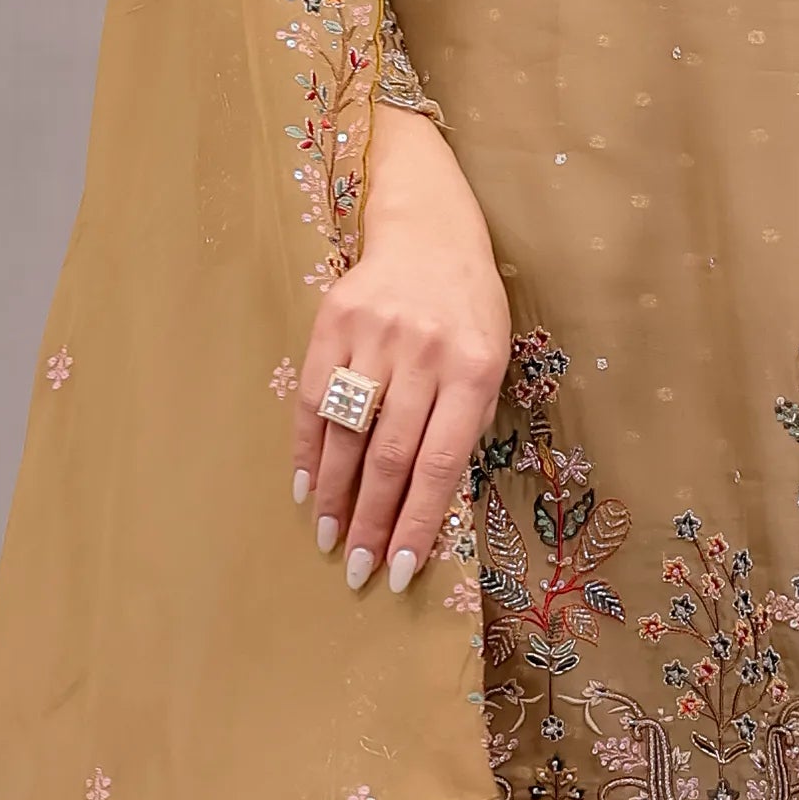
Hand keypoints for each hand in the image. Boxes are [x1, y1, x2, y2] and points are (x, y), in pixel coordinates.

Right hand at [290, 106, 512, 592]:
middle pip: (390, 455)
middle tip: (358, 570)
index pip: (440, 463)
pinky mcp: (334, 321)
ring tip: (330, 539)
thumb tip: (428, 505)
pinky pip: (315, 398)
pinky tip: (307, 489)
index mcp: (474, 369)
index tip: (399, 570)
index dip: (416, 521)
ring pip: (349, 432)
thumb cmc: (470, 309)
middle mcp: (425, 353)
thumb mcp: (491, 360)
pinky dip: (309, 449)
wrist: (430, 229)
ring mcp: (376, 335)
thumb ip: (465, 423)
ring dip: (336, 495)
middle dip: (372, 520)